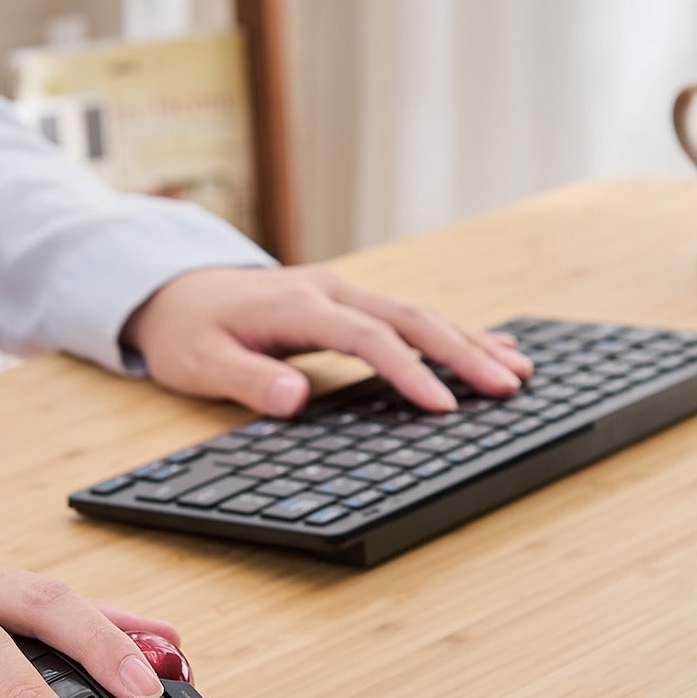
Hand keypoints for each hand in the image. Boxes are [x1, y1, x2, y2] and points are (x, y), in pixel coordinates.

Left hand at [122, 265, 532, 415]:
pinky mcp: (350, 302)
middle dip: (463, 351)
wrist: (177, 292)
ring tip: (519, 370)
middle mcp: (331, 291)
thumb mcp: (200, 361)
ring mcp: (344, 292)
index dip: (410, 372)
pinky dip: (451, 332)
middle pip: (410, 318)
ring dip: (469, 341)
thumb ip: (247, 379)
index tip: (444, 406)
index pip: (369, 337)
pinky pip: (408, 316)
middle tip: (509, 384)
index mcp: (299, 305)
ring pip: (418, 313)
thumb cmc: (189, 331)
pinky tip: (488, 346)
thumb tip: (294, 400)